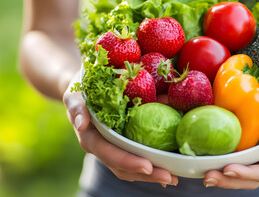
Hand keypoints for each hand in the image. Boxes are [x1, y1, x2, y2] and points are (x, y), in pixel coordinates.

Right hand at [62, 72, 178, 186]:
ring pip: (132, 169)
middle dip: (147, 174)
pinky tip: (171, 170)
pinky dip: (153, 166)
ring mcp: (113, 149)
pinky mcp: (124, 146)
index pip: (110, 154)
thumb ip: (77, 107)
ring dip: (153, 175)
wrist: (84, 91)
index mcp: (91, 139)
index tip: (147, 166)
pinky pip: (137, 159)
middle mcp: (103, 149)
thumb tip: (82, 124)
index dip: (128, 162)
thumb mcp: (75, 94)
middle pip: (124, 168)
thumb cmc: (81, 90)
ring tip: (174, 178)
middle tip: (170, 177)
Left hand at [203, 133, 258, 188]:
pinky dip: (218, 164)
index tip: (230, 169)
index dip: (248, 173)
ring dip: (220, 176)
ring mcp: (257, 161)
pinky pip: (233, 161)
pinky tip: (203, 161)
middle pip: (248, 180)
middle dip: (228, 181)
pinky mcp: (247, 153)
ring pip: (237, 174)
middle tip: (208, 177)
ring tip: (202, 174)